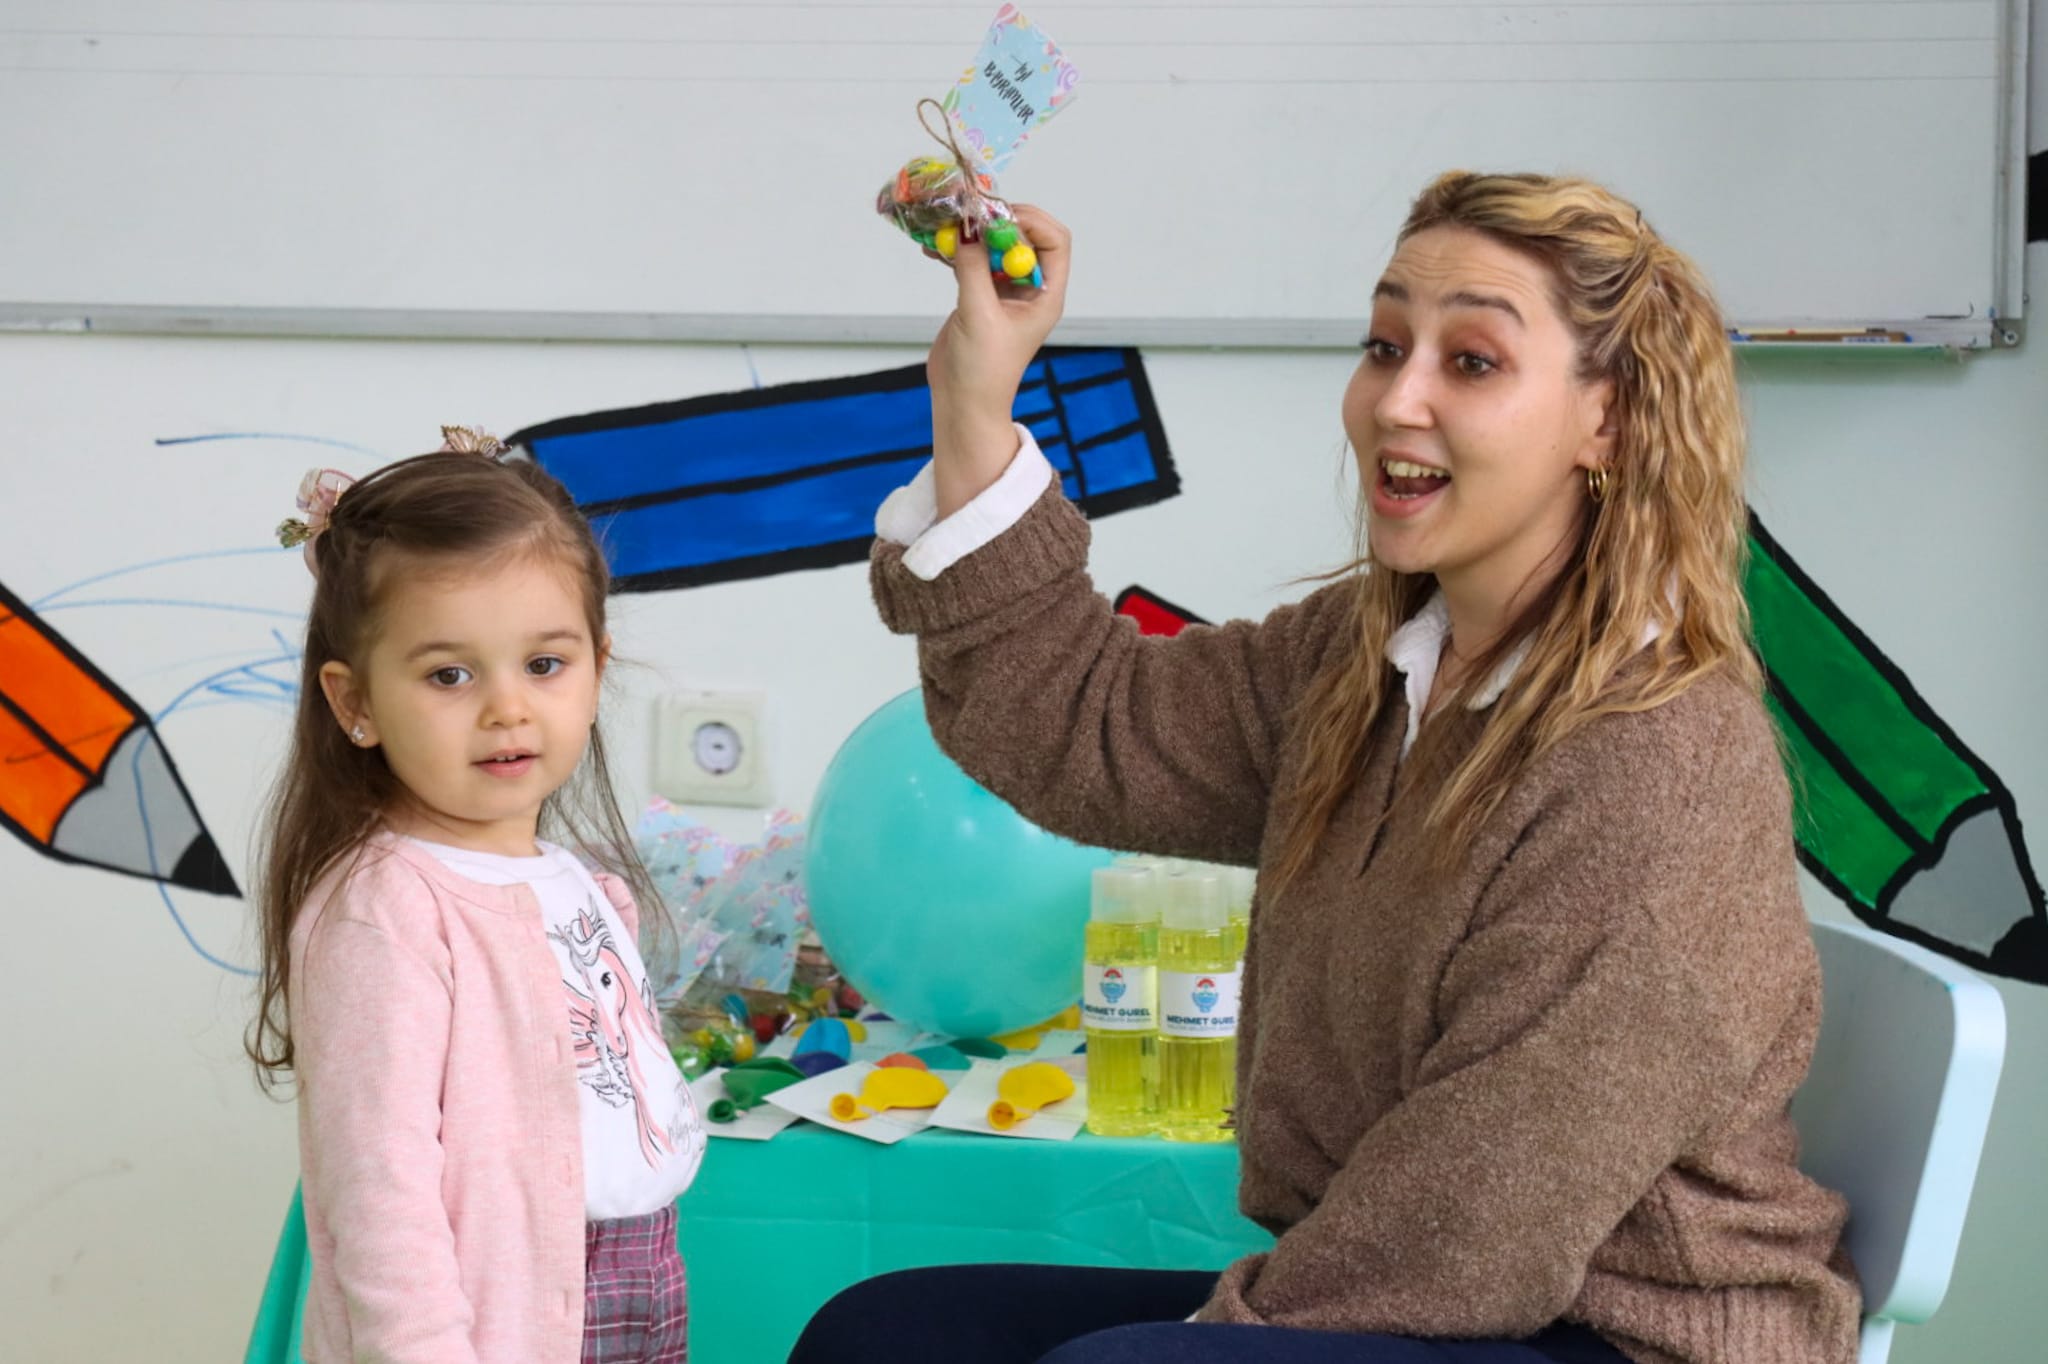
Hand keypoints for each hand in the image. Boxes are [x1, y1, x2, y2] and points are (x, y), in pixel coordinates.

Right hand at [924, 204, 1070, 517]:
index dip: (1031, 222)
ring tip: (944, 228)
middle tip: (968, 215)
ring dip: (971, 233)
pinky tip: (933, 247)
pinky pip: (970, 260)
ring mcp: (1003, 291)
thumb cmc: (984, 372)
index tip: (998, 217)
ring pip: (993, 245)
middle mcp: (1028, 289)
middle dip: (996, 221)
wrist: (962, 403)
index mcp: (1044, 295)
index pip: (1054, 241)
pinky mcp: (978, 295)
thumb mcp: (979, 316)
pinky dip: (954, 249)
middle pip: (1023, 235)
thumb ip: (973, 270)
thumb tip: (967, 228)